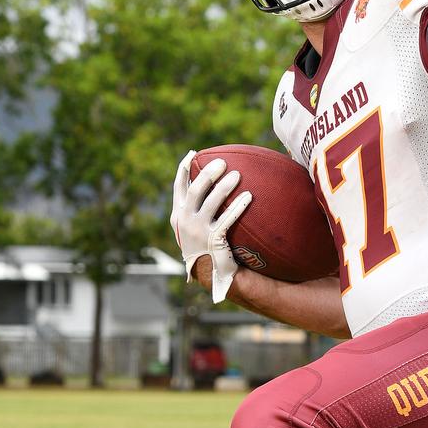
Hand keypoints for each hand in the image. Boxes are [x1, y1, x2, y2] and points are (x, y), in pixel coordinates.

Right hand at [169, 150, 252, 302]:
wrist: (211, 273)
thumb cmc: (206, 245)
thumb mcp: (195, 226)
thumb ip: (199, 208)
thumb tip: (214, 182)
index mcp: (178, 215)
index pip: (179, 187)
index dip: (184, 169)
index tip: (192, 154)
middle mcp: (184, 221)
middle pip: (195, 190)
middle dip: (208, 173)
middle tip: (222, 162)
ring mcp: (197, 231)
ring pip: (210, 202)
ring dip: (224, 186)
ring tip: (237, 174)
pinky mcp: (212, 240)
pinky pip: (227, 219)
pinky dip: (238, 206)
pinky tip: (249, 196)